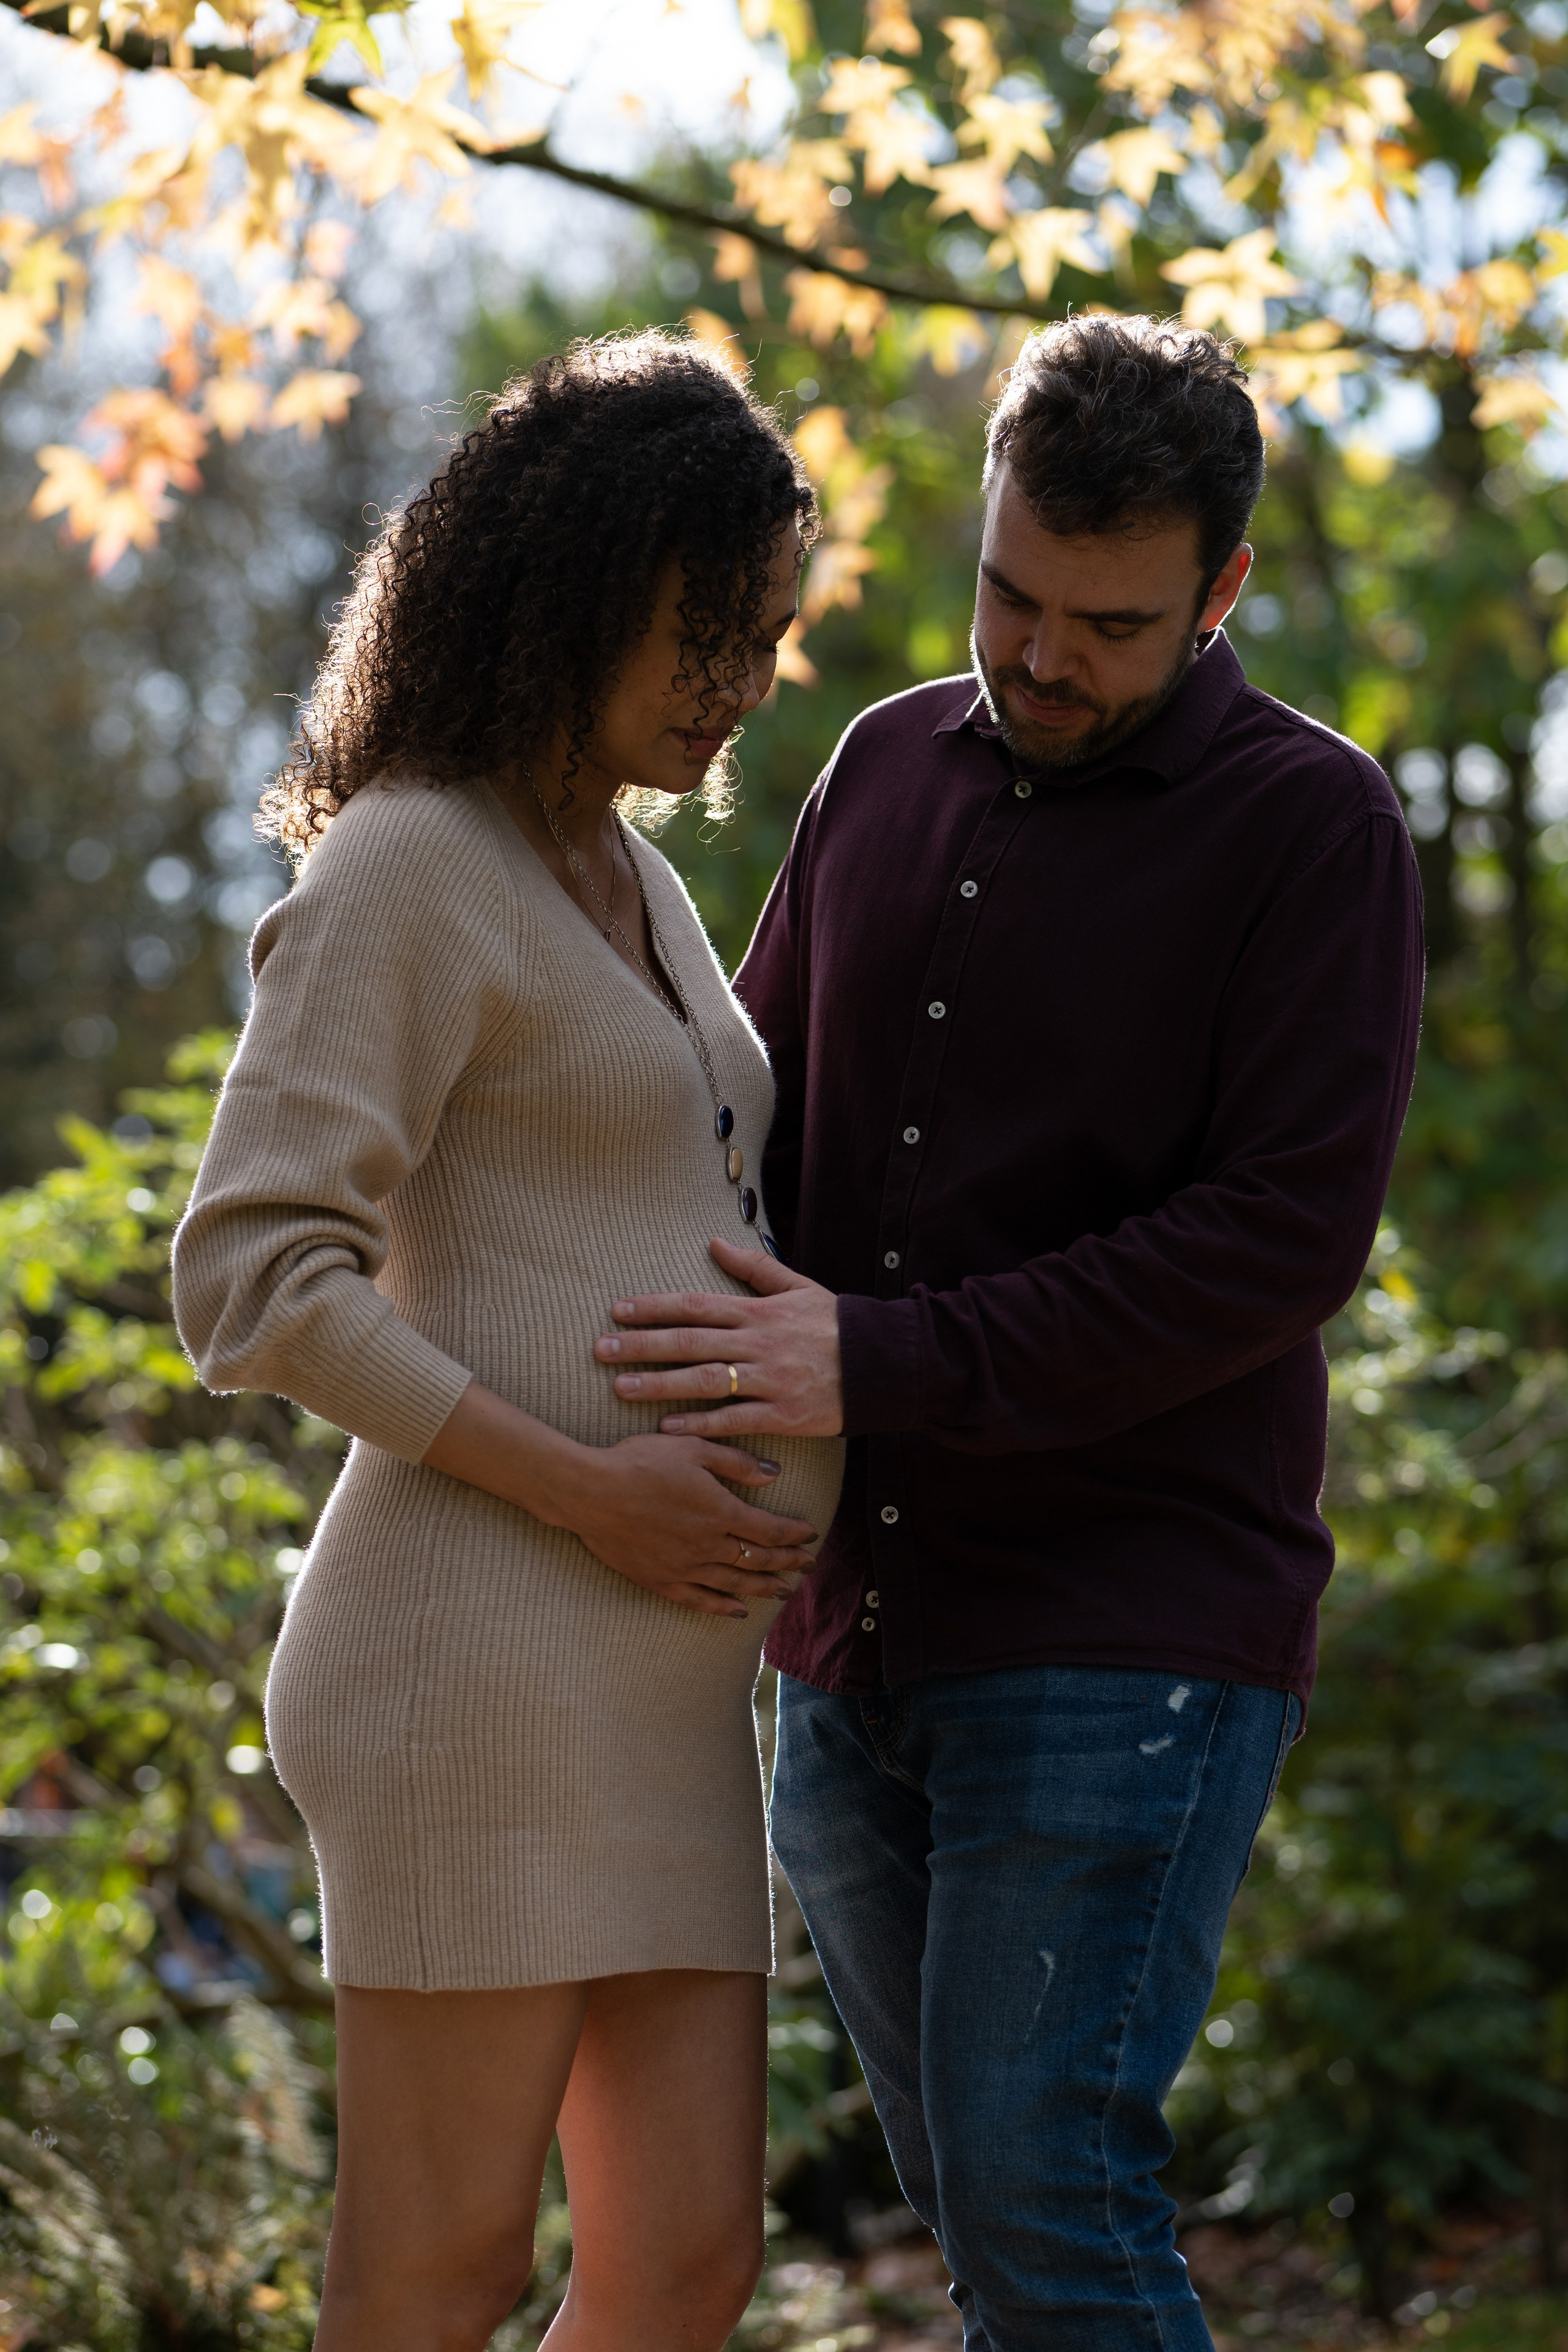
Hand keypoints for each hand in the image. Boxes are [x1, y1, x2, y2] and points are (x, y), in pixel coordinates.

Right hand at [420, 1379, 816, 1619]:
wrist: (590, 1492)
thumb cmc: (639, 1462)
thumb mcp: (692, 1448)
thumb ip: (736, 1462)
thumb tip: (775, 1474)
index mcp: (720, 1512)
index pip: (771, 1530)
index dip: (795, 1535)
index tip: (811, 1535)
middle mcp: (708, 1546)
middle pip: (759, 1561)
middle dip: (788, 1563)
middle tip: (808, 1565)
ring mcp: (685, 1568)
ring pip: (735, 1586)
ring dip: (764, 1589)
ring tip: (784, 1592)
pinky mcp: (660, 1580)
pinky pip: (700, 1601)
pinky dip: (723, 1608)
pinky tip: (738, 1612)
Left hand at [595, 1237, 843, 1438]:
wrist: (883, 1363)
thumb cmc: (836, 1324)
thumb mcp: (798, 1286)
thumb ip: (753, 1268)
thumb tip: (714, 1242)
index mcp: (758, 1312)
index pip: (695, 1306)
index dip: (653, 1308)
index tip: (617, 1311)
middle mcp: (758, 1343)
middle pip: (689, 1342)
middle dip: (641, 1345)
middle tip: (601, 1349)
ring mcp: (769, 1380)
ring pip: (704, 1381)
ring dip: (659, 1385)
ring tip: (620, 1387)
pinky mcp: (782, 1414)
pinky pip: (733, 1420)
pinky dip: (699, 1424)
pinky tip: (666, 1427)